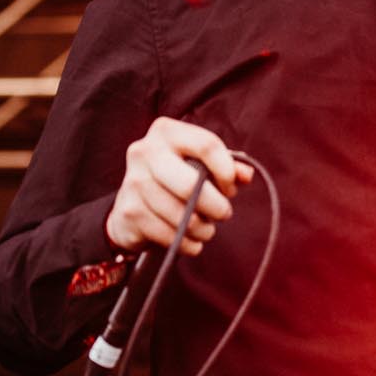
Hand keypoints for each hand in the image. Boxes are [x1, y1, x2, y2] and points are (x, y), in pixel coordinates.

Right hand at [106, 116, 251, 255]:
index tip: (230, 189)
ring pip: (182, 215)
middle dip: (216, 206)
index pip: (207, 145)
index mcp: (166, 131)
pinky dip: (187, 243)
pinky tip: (191, 241)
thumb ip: (227, 168)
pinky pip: (168, 235)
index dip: (227, 171)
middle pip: (192, 184)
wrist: (130, 206)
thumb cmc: (174, 179)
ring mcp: (133, 181)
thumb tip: (246, 174)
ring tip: (206, 229)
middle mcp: (144, 151)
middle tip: (223, 214)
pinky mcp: (128, 211)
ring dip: (203, 229)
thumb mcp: (200, 166)